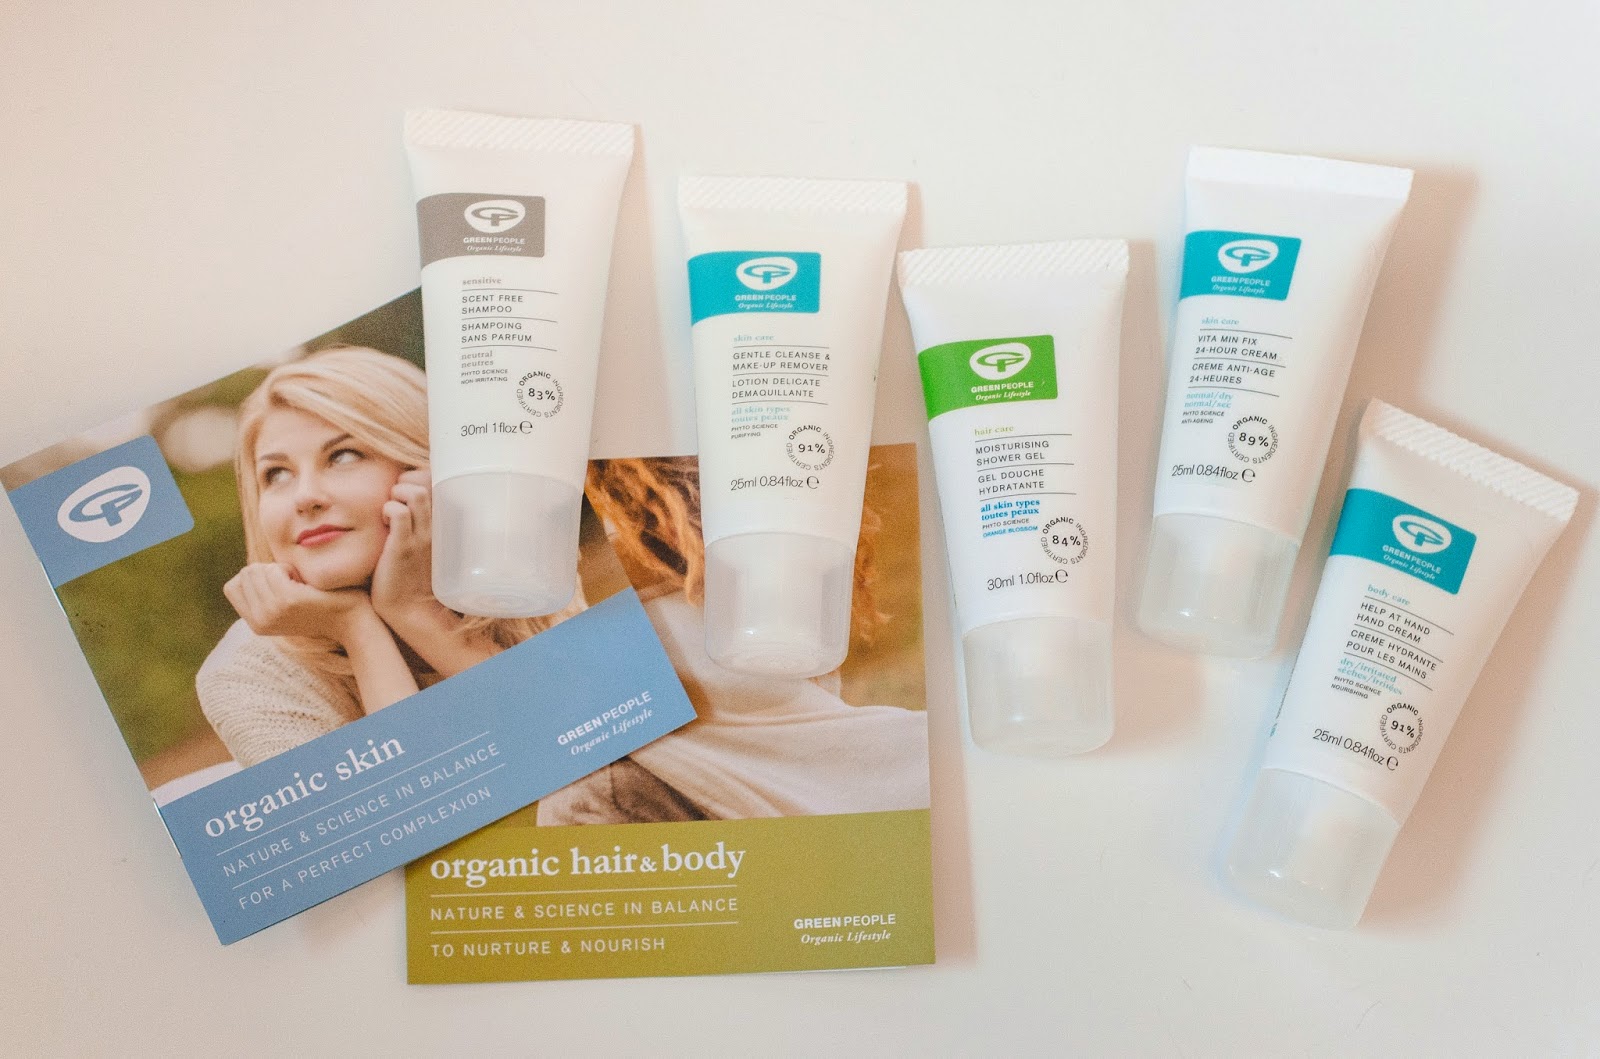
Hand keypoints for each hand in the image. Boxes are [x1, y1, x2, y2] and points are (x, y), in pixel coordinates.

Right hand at [224, 562, 373, 644]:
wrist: (352, 620)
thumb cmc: (322, 604)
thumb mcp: (284, 604)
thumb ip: (263, 594)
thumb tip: (247, 572)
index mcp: (256, 624)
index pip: (231, 587)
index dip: (256, 578)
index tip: (280, 586)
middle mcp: (259, 622)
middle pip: (245, 574)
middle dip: (269, 570)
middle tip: (295, 585)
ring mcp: (271, 612)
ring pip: (256, 570)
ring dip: (280, 568)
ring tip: (300, 585)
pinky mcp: (286, 602)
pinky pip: (272, 570)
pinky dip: (289, 568)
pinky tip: (306, 584)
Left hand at [371, 468, 443, 628]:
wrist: (411, 610)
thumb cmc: (412, 575)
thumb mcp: (425, 543)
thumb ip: (420, 521)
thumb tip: (402, 499)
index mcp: (444, 524)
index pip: (439, 481)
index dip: (419, 477)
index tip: (405, 493)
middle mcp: (439, 527)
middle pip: (429, 480)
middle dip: (406, 480)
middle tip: (394, 498)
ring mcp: (423, 537)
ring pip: (416, 493)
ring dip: (397, 492)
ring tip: (390, 509)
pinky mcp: (404, 547)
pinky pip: (399, 513)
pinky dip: (387, 509)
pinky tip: (383, 522)